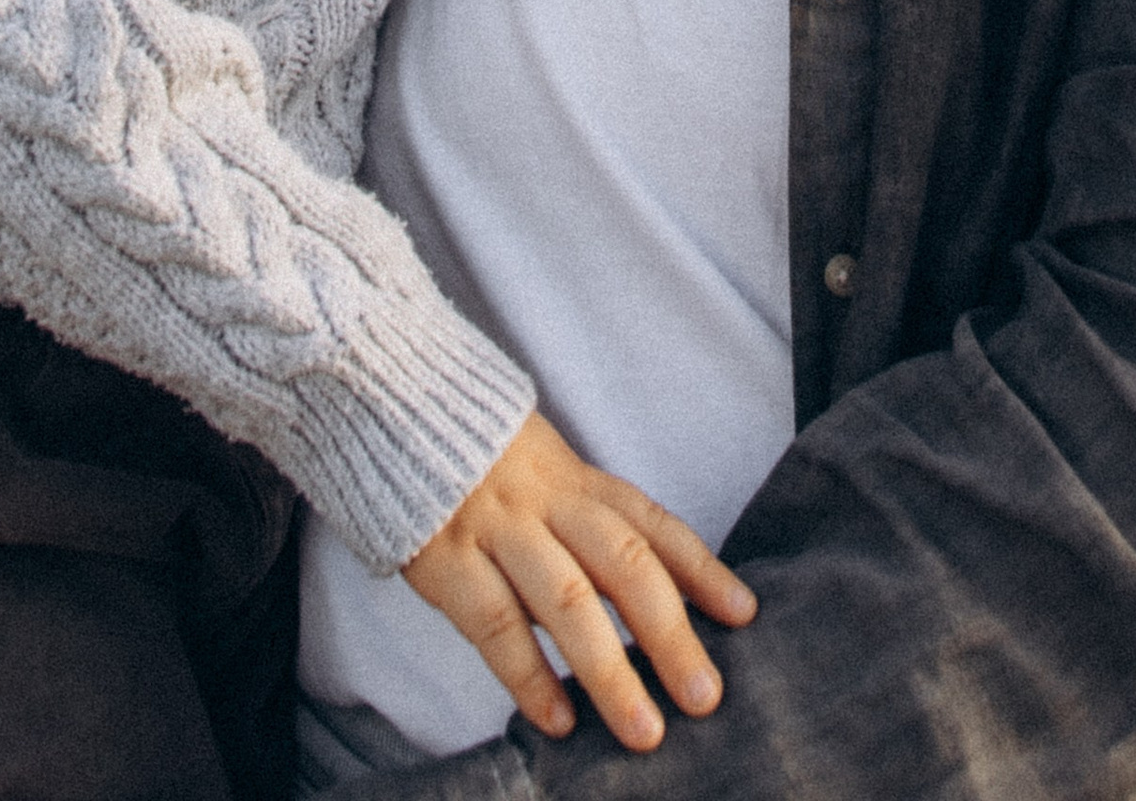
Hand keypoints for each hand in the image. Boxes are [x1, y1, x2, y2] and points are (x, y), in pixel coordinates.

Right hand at [402, 411, 758, 751]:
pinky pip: (494, 622)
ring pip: (567, 599)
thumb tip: (649, 595)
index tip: (744, 615)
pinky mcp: (446, 558)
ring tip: (644, 731)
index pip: (652, 524)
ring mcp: (498, 527)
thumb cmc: (476, 458)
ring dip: (611, 670)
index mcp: (576, 478)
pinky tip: (558, 721)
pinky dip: (529, 675)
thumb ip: (585, 522)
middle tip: (706, 697)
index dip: (701, 569)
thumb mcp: (542, 471)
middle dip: (670, 634)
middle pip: (623, 565)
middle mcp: (547, 500)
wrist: (391, 403)